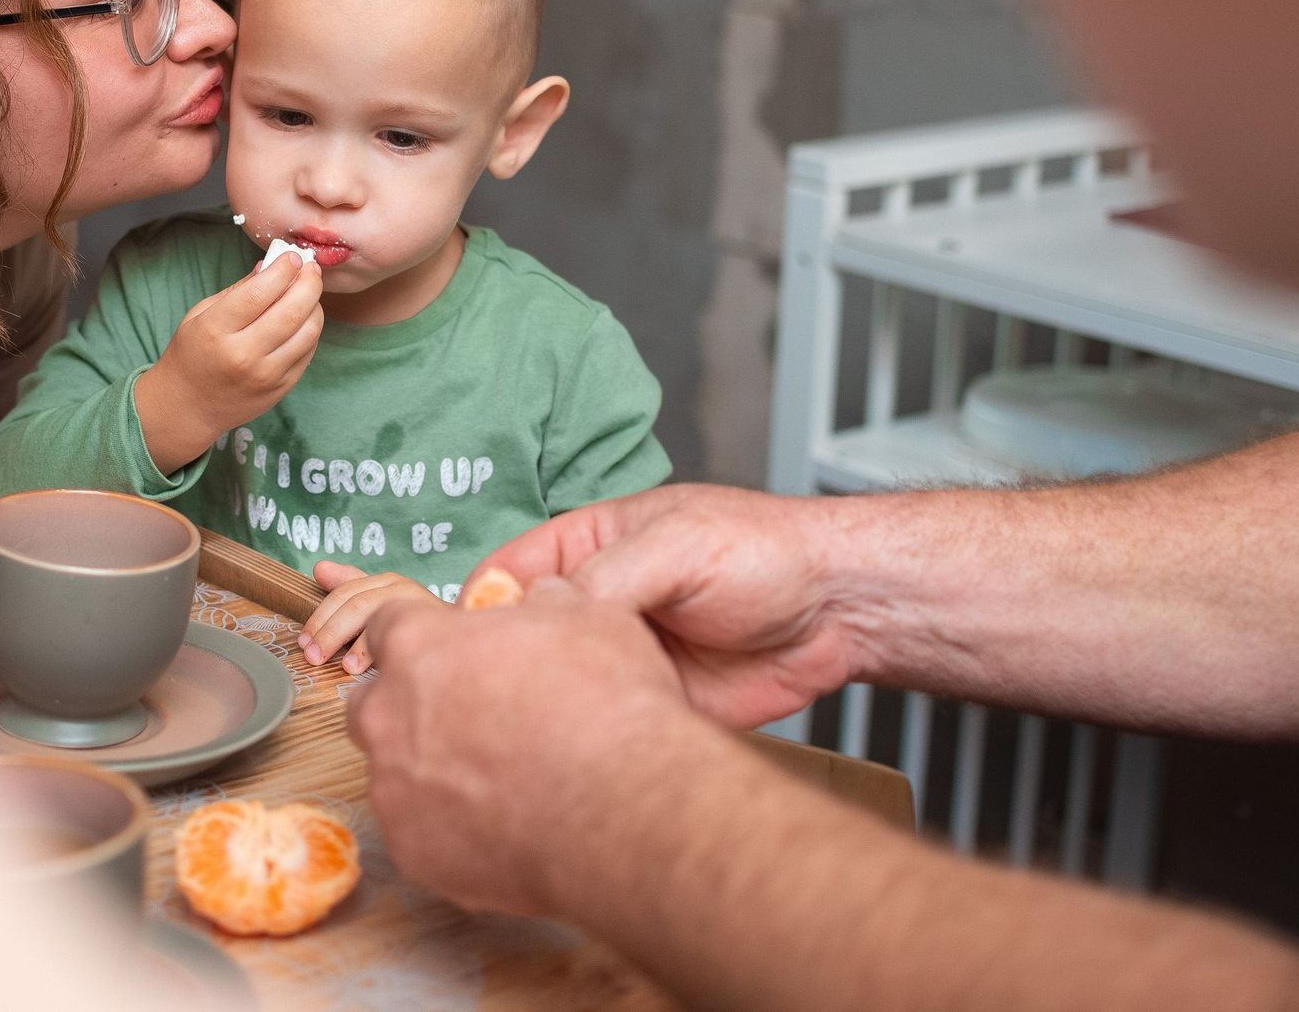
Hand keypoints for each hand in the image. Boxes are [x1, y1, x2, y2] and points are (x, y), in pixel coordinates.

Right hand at [131, 253, 323, 468]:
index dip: (283, 269)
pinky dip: (311, 329)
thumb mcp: (201, 314)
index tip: (292, 256)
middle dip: (309, 282)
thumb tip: (271, 264)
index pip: (260, 293)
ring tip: (308, 292)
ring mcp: (266, 375)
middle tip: (310, 268)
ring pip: (309, 331)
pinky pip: (308, 351)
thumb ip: (239, 289)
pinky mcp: (282, 388)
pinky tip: (303, 318)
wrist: (188, 407)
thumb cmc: (192, 354)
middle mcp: (244, 355)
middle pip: (292, 311)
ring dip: (315, 305)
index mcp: (216, 331)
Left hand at [299, 562, 443, 672]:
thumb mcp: (379, 605)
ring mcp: (420, 604)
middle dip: (330, 632)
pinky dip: (383, 653)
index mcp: (385, 582)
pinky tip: (371, 672)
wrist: (462, 644)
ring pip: (379, 616)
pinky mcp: (436, 625)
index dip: (320, 618)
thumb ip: (350, 587)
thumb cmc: (417, 627)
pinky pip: (405, 636)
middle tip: (314, 658)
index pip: (344, 593)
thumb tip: (319, 568)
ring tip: (344, 668)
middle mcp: (402, 588)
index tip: (303, 643)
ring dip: (357, 645)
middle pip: (357, 605)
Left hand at [346, 576, 719, 916]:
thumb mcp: (589, 618)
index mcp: (420, 646)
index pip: (388, 625)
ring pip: (394, 772)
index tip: (450, 653)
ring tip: (497, 779)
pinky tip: (502, 823)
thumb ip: (545, 604)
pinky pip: (418, 831)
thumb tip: (544, 598)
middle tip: (470, 716)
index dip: (423, 637)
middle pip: (374, 700)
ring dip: (430, 769)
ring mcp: (396, 790)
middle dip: (409, 704)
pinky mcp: (414, 853)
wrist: (628, 815)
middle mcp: (390, 716)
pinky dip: (448, 827)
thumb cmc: (610, 709)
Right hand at [472, 484, 858, 727]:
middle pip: (522, 638)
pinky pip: (604, 723)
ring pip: (557, 688)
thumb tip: (539, 611)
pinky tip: (574, 754)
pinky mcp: (649, 703)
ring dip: (542, 709)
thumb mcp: (676, 545)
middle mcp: (595, 602)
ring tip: (521, 734)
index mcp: (587, 546)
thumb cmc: (765, 552)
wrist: (841, 613)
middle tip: (481, 702)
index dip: (476, 609)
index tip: (457, 646)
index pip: (507, 574)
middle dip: (500, 667)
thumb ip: (605, 575)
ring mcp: (620, 655)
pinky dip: (588, 740)